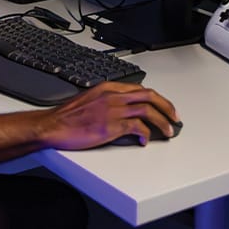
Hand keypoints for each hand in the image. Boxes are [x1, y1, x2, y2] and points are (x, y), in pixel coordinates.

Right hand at [38, 81, 179, 148]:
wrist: (53, 125)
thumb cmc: (68, 116)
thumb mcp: (90, 100)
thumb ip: (108, 101)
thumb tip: (124, 110)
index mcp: (108, 87)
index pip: (140, 89)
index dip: (156, 98)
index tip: (164, 106)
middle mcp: (113, 95)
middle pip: (149, 95)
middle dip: (166, 106)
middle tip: (175, 117)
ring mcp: (113, 110)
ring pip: (147, 110)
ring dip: (162, 121)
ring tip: (168, 131)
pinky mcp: (112, 126)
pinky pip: (137, 127)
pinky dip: (146, 134)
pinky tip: (145, 141)